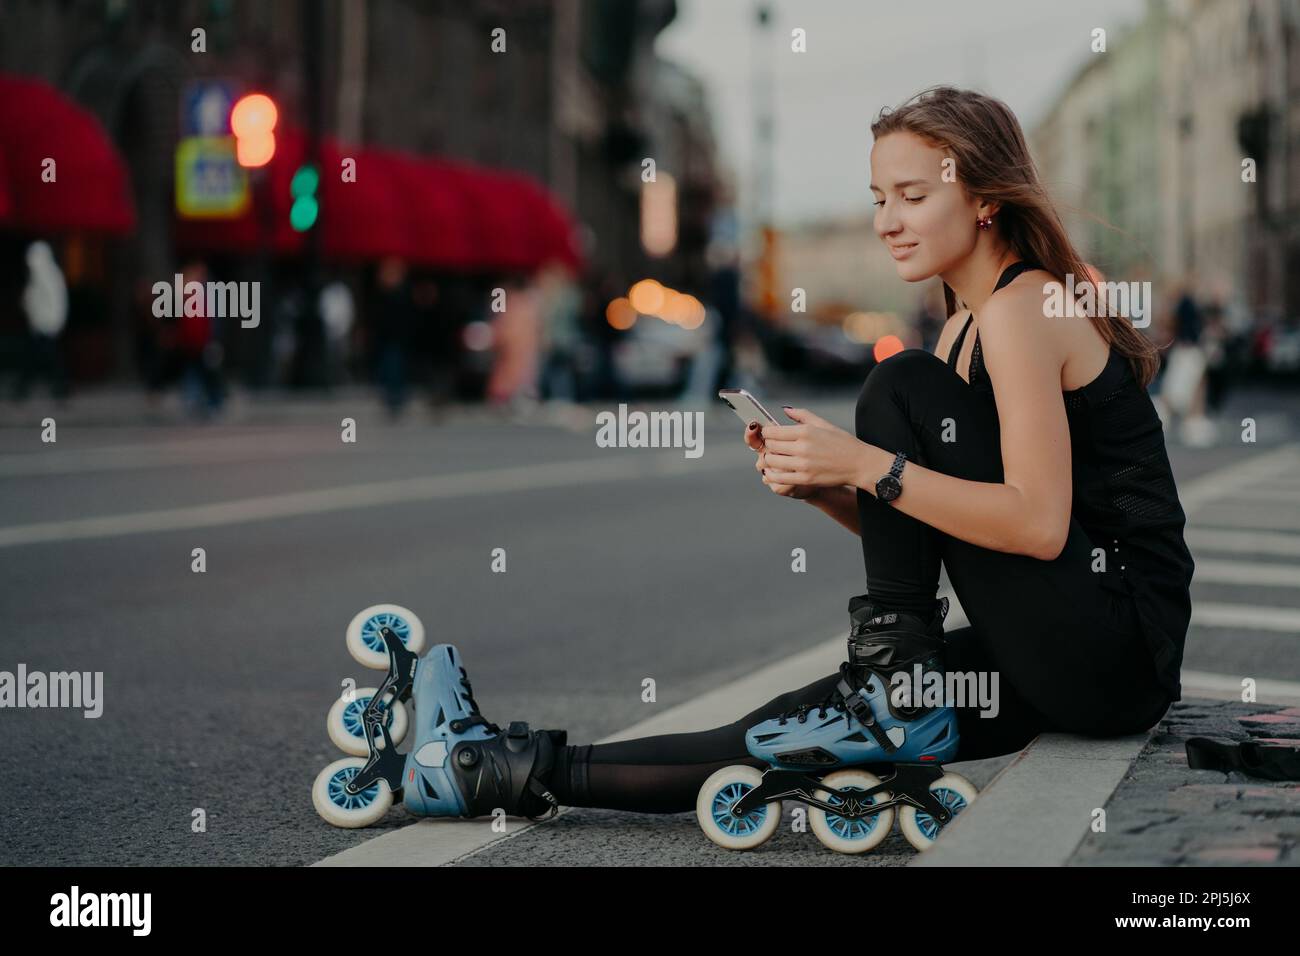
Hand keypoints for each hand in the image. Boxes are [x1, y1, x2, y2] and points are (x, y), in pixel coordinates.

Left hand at [759, 407, 873, 488]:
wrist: (859, 464)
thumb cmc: (843, 443)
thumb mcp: (824, 424)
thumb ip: (802, 415)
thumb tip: (785, 410)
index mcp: (806, 431)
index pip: (773, 432)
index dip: (766, 433)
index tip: (769, 435)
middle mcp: (803, 447)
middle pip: (770, 446)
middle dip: (767, 446)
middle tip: (770, 447)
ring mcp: (803, 464)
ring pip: (772, 461)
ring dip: (769, 460)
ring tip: (774, 459)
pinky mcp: (805, 479)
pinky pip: (779, 478)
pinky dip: (772, 475)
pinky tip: (774, 472)